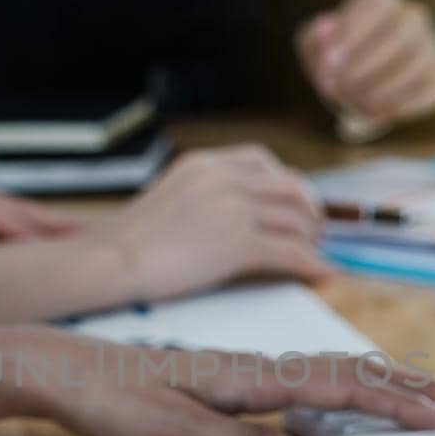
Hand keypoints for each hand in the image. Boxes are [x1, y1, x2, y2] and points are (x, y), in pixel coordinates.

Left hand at [0, 159, 80, 247]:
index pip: (0, 219)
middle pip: (21, 213)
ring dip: (51, 230)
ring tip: (87, 241)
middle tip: (103, 241)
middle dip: (59, 228)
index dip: (31, 236)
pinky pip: (1, 227)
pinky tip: (43, 245)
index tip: (63, 254)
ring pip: (16, 218)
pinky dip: (28, 234)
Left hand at [17, 331, 434, 435]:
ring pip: (327, 373)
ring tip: (418, 400)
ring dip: (378, 385)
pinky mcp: (226, 386)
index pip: (340, 384)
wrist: (56, 369)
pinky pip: (301, 383)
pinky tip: (340, 412)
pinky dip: (340, 392)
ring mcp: (241, 374)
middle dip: (405, 386)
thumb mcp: (170, 433)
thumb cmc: (106, 399)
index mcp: (247, 378)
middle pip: (347, 370)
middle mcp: (253, 370)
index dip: (396, 401)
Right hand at [93, 145, 333, 301]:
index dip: (288, 182)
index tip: (296, 201)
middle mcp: (221, 177)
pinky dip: (312, 265)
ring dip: (312, 238)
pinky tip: (324, 275)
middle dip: (309, 208)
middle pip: (288, 186)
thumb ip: (202, 196)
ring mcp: (231, 207)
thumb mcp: (169, 198)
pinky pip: (289, 252)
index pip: (262, 160)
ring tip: (316, 254)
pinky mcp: (236, 242)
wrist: (110, 259)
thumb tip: (235, 216)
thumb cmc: (128, 241)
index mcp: (203, 162)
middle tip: (315, 230)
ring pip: (294, 218)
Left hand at [296, 0, 434, 129]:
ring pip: (414, 64)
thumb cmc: (341, 57)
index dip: (352, 32)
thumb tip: (324, 30)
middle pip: (399, 34)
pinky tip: (374, 112)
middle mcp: (412, 17)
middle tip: (335, 89)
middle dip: (363, 65)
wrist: (372, 78)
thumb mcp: (317, 46)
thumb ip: (314, 39)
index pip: (375, 6)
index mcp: (381, 1)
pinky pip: (425, 92)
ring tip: (352, 101)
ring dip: (379, 88)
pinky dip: (397, 105)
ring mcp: (430, 46)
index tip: (328, 62)